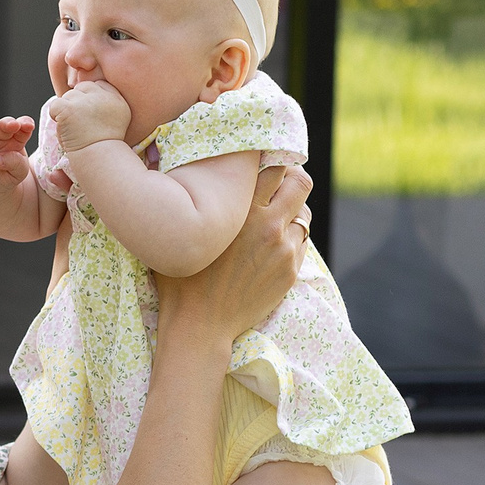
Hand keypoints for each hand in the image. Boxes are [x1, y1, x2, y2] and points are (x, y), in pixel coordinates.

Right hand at [0, 111, 34, 198]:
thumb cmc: (5, 177)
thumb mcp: (18, 174)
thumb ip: (16, 164)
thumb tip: (0, 158)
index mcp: (15, 139)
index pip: (22, 126)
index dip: (25, 123)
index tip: (28, 126)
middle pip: (3, 123)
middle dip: (7, 122)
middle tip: (12, 125)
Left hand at [48, 80, 131, 152]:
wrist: (100, 161)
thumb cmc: (106, 148)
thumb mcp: (118, 121)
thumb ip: (107, 104)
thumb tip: (89, 94)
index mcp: (118, 99)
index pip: (99, 85)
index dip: (90, 98)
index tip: (90, 116)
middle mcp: (104, 96)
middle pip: (83, 87)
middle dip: (78, 102)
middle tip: (80, 123)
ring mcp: (86, 102)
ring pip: (68, 96)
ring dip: (67, 110)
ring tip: (75, 129)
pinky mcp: (69, 109)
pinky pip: (55, 105)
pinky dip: (55, 116)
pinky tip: (64, 128)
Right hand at [154, 165, 310, 345]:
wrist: (200, 325)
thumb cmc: (181, 277)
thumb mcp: (184, 231)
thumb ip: (196, 200)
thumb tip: (183, 169)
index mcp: (241, 211)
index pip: (274, 166)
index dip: (273, 159)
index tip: (265, 162)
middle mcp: (268, 226)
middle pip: (301, 183)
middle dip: (292, 178)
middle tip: (279, 183)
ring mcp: (283, 250)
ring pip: (304, 214)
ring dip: (291, 211)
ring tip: (272, 219)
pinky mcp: (290, 271)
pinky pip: (300, 242)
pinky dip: (289, 238)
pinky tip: (269, 247)